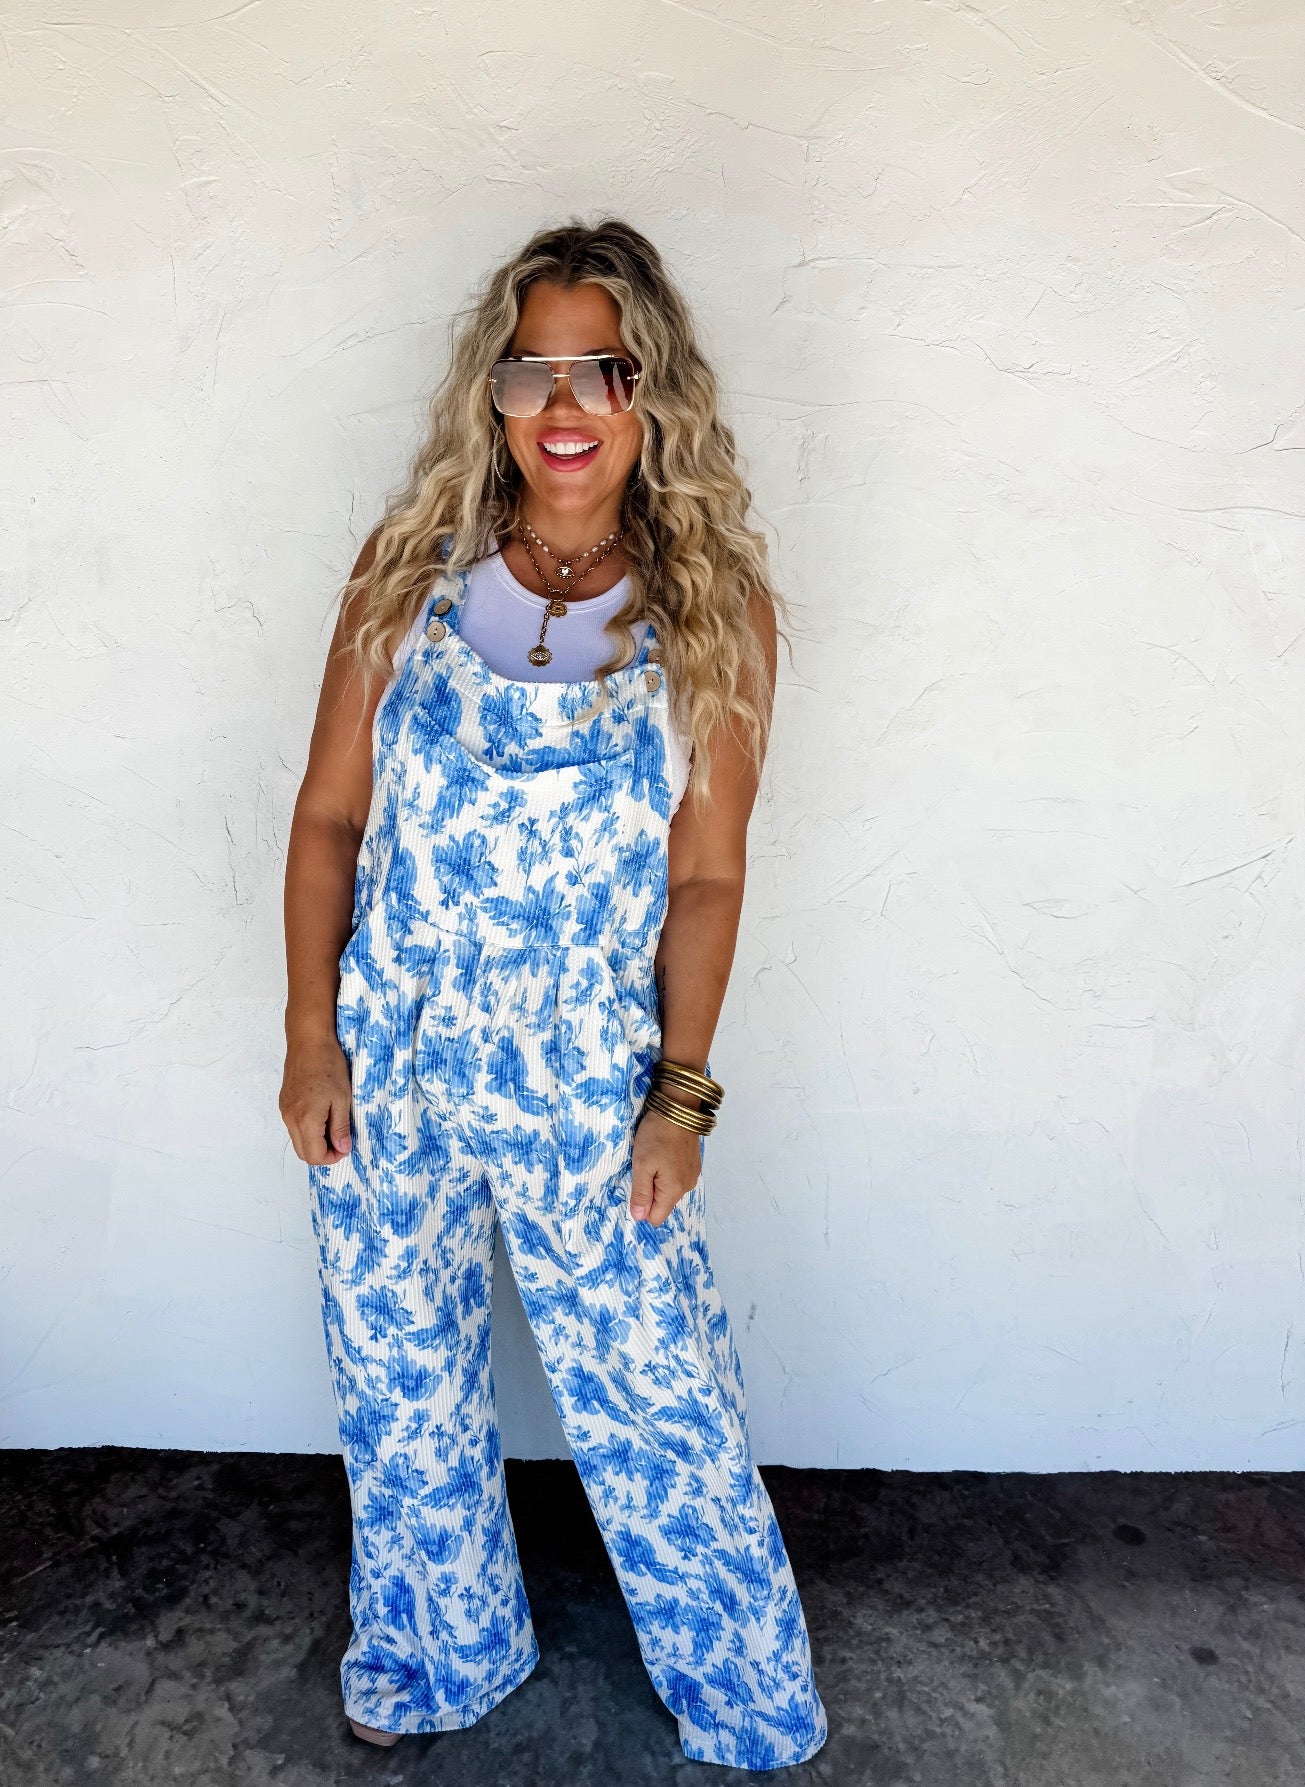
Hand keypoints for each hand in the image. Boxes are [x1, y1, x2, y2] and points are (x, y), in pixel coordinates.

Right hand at [279, 1033, 353, 1164]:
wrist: (308, 1041)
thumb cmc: (329, 1066)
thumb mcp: (343, 1098)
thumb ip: (340, 1127)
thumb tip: (342, 1149)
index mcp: (306, 1120)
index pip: (314, 1156)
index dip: (333, 1157)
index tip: (346, 1145)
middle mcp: (290, 1119)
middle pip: (303, 1153)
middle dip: (323, 1153)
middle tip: (341, 1139)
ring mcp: (284, 1111)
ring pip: (298, 1141)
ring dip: (315, 1142)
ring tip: (333, 1125)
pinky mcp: (284, 1103)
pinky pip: (294, 1127)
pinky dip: (308, 1130)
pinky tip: (322, 1114)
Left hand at [630, 1106, 702, 1225]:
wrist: (678, 1108)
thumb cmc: (656, 1136)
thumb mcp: (641, 1164)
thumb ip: (641, 1193)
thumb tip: (638, 1217)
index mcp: (674, 1190)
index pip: (656, 1217)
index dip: (643, 1206)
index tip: (637, 1184)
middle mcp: (687, 1186)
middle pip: (663, 1203)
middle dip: (650, 1191)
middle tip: (644, 1168)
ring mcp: (692, 1175)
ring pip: (669, 1190)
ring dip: (658, 1179)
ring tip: (653, 1158)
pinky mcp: (693, 1164)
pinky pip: (676, 1178)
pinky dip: (667, 1170)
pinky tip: (663, 1153)